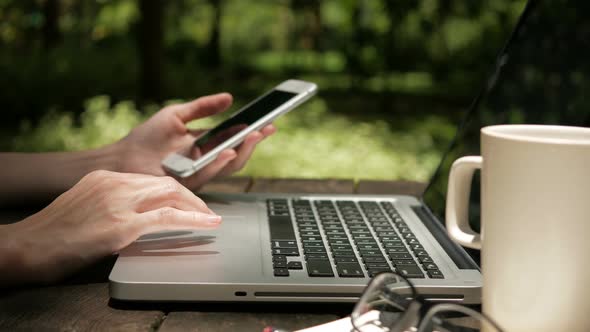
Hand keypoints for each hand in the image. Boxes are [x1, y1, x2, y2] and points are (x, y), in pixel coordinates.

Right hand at [0, 170, 220, 283]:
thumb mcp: (85, 205)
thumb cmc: (53, 233)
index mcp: (105, 176)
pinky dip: (193, 219)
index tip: (186, 200)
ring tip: (210, 218)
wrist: (28, 246)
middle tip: (205, 211)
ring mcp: (119, 202)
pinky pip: (168, 218)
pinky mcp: (122, 225)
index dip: (175, 191)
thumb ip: (111, 202)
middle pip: (166, 183)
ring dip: (196, 207)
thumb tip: (137, 213)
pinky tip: (207, 224)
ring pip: (172, 195)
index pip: (151, 179)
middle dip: (191, 197)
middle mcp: (115, 183)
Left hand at [115, 93, 275, 189]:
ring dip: (243, 151)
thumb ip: (202, 107)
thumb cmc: (146, 138)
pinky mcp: (188, 183)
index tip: (269, 121)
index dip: (253, 131)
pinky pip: (209, 174)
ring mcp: (199, 173)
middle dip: (254, 142)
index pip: (235, 139)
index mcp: (206, 145)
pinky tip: (229, 150)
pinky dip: (221, 162)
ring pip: (228, 167)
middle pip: (237, 155)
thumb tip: (229, 97)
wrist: (123, 158)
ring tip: (253, 136)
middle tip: (266, 128)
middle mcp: (206, 161)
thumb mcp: (177, 114)